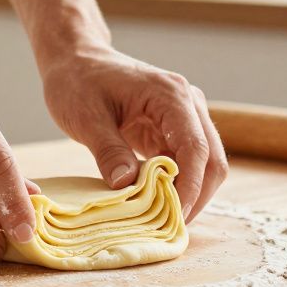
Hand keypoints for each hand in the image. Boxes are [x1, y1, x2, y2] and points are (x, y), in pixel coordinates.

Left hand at [39, 48, 227, 221]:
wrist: (75, 59)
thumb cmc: (77, 81)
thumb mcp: (86, 117)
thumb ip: (108, 151)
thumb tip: (127, 186)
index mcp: (171, 96)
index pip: (195, 148)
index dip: (190, 187)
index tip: (174, 217)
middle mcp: (187, 104)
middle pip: (211, 160)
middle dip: (196, 196)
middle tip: (170, 227)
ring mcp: (184, 116)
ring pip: (203, 165)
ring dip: (188, 193)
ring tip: (162, 220)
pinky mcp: (172, 129)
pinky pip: (184, 163)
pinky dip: (176, 185)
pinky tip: (156, 204)